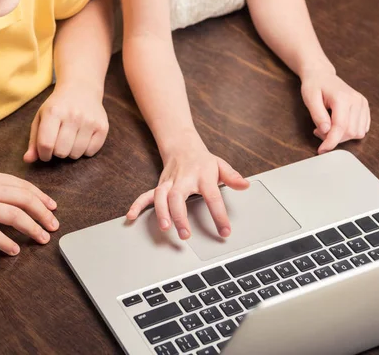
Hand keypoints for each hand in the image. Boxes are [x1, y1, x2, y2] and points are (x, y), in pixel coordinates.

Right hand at [0, 171, 58, 255]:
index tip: (53, 207)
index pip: (23, 186)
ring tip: (42, 239)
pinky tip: (15, 251)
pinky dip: (7, 243)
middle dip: (44, 213)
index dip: (41, 197)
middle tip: (54, 226)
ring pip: (15, 216)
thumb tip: (9, 194)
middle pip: (25, 200)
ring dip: (33, 228)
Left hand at [24, 84, 108, 161]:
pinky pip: (91, 152)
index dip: (43, 155)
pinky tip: (82, 138)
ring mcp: (90, 121)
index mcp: (54, 112)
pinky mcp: (102, 126)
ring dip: (71, 152)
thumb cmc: (58, 107)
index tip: (45, 153)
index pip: (46, 144)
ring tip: (71, 139)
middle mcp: (73, 115)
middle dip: (57, 152)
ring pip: (76, 154)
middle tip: (59, 143)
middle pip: (61, 152)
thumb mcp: (41, 118)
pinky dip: (85, 150)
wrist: (81, 89)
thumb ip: (34, 141)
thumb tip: (28, 160)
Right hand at [126, 132, 249, 239]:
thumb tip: (246, 185)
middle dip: (180, 216)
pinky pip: (146, 195)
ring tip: (165, 228)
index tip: (224, 231)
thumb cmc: (202, 160)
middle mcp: (183, 180)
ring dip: (161, 213)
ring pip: (161, 197)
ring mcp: (169, 183)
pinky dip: (138, 205)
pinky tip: (132, 216)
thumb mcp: (221, 165)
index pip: (212, 197)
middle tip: (185, 234)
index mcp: (202, 176)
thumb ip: (233, 177)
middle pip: (178, 197)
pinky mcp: (160, 186)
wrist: (182, 145)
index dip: (219, 215)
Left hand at [301, 72, 370, 153]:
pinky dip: (349, 132)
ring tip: (328, 126)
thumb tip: (326, 131)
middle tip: (319, 130)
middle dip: (334, 138)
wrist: (322, 76)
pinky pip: (362, 128)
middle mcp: (356, 100)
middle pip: (350, 132)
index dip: (331, 142)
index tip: (322, 150)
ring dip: (342, 136)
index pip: (341, 127)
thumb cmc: (314, 86)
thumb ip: (318, 116)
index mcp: (342, 98)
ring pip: (358, 132)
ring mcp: (363, 103)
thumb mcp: (310, 99)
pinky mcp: (365, 107)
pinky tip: (338, 125)